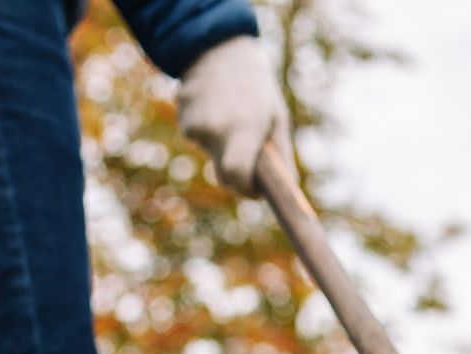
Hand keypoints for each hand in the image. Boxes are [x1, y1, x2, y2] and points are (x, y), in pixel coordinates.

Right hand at [177, 35, 291, 195]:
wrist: (219, 47)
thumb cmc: (256, 85)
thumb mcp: (277, 117)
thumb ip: (282, 155)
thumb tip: (288, 189)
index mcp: (244, 129)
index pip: (236, 177)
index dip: (246, 190)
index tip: (254, 190)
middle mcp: (216, 129)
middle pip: (222, 174)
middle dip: (236, 174)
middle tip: (247, 157)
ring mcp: (195, 124)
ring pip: (211, 154)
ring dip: (222, 146)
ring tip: (231, 116)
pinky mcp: (182, 119)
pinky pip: (198, 138)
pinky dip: (207, 131)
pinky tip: (215, 108)